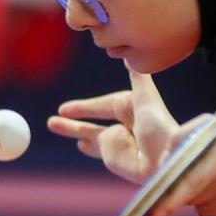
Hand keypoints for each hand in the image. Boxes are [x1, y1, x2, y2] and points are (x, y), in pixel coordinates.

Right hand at [47, 68, 178, 183]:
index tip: (66, 108)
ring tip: (51, 124)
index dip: (86, 106)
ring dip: (72, 130)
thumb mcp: (146, 98)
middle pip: (96, 118)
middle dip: (77, 116)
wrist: (164, 158)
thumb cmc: (159, 127)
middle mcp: (125, 126)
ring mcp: (118, 143)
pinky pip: (97, 149)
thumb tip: (127, 56)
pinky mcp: (114, 159)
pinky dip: (89, 147)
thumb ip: (137, 77)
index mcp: (133, 110)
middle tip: (59, 112)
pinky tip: (80, 145)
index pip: (105, 105)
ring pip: (91, 133)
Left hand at [150, 119, 215, 215]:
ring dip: (198, 200)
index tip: (155, 209)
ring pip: (203, 208)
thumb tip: (162, 164)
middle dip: (180, 197)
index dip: (172, 195)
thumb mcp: (208, 128)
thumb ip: (180, 139)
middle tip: (170, 198)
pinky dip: (212, 206)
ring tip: (211, 183)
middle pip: (194, 196)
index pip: (191, 178)